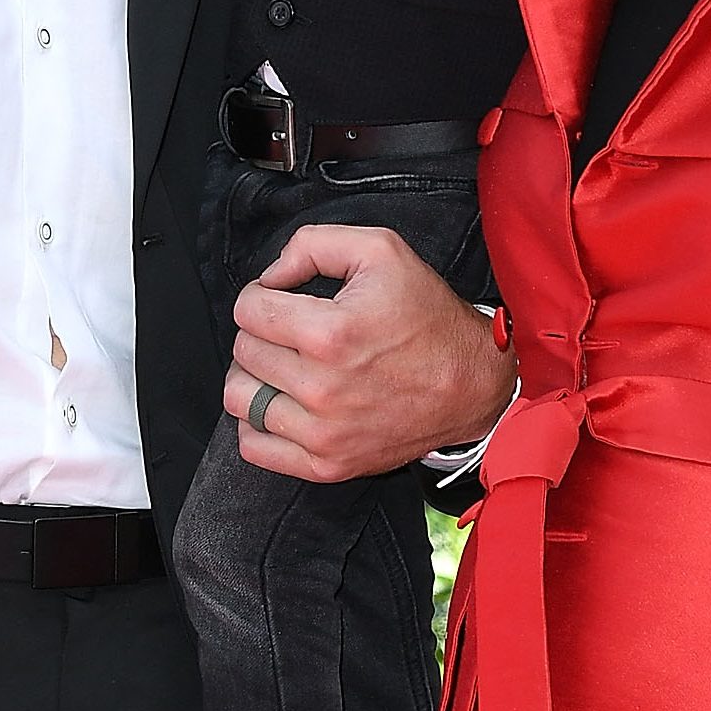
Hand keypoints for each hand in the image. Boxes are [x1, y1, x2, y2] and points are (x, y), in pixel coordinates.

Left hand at [223, 223, 516, 481]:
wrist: (470, 383)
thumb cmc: (426, 314)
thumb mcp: (381, 250)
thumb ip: (313, 244)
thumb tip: (271, 275)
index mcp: (330, 333)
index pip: (248, 310)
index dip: (262, 293)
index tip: (284, 296)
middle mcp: (321, 389)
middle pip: (243, 351)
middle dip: (262, 329)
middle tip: (292, 326)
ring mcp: (323, 434)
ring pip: (240, 398)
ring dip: (254, 374)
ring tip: (283, 362)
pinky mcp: (327, 465)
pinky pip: (255, 447)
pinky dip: (258, 422)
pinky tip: (283, 400)